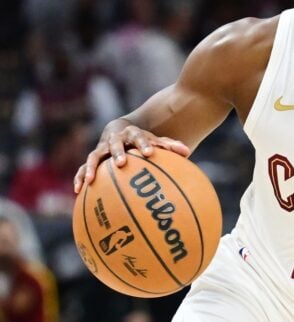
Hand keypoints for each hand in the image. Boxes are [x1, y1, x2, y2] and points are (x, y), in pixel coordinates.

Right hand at [74, 121, 190, 192]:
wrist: (119, 130)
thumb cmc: (143, 141)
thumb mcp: (156, 141)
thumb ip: (170, 146)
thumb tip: (187, 152)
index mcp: (132, 134)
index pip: (139, 137)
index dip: (144, 144)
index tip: (150, 153)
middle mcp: (114, 140)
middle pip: (114, 144)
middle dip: (117, 153)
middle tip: (121, 163)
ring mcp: (101, 149)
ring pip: (94, 156)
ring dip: (91, 167)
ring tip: (90, 180)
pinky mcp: (93, 159)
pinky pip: (82, 168)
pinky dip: (80, 177)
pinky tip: (78, 191)